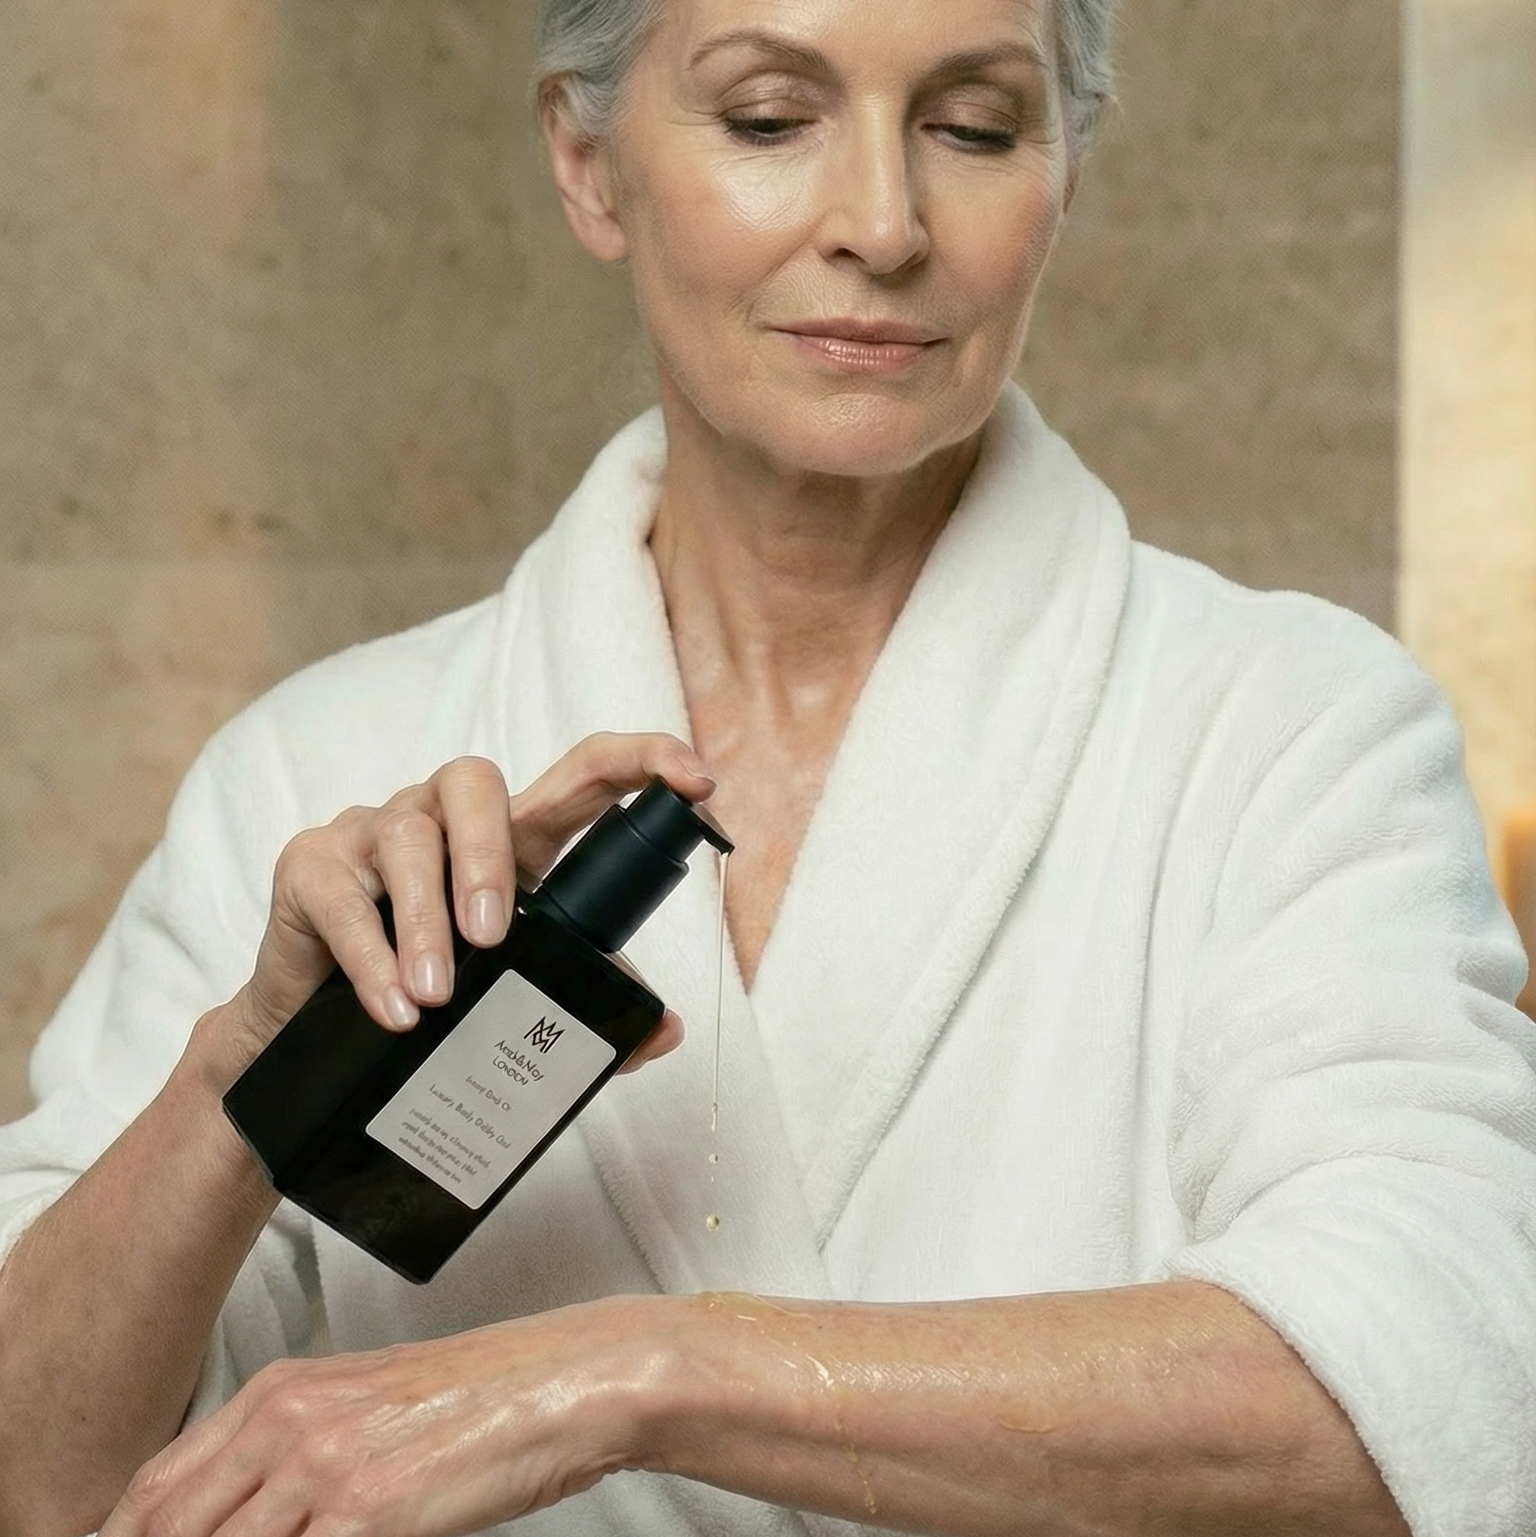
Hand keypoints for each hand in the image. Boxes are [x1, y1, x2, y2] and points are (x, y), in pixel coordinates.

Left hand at [100, 1300, 655, 1536]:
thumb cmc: (472, 1401)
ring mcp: (324, 1468)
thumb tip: (239, 1517)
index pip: (153, 1492)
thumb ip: (289, 1459)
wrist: (554, 1383)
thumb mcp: (361, 1411)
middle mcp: (286, 1423)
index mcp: (278, 1393)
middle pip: (167, 1530)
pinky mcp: (370, 1512)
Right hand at [188, 733, 715, 1092]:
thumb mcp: (518, 996)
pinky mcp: (310, 865)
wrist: (319, 1044)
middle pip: (475, 783)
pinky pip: (342, 895)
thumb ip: (587, 1003)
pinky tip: (394, 1008)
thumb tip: (664, 1031)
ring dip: (423, 919)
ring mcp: (373, 832)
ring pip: (407, 837)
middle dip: (488, 854)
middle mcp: (444, 818)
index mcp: (516, 837)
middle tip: (492, 938)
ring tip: (436, 996)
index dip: (642, 759)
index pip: (583, 773)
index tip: (696, 778)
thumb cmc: (437, 999)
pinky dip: (369, 956)